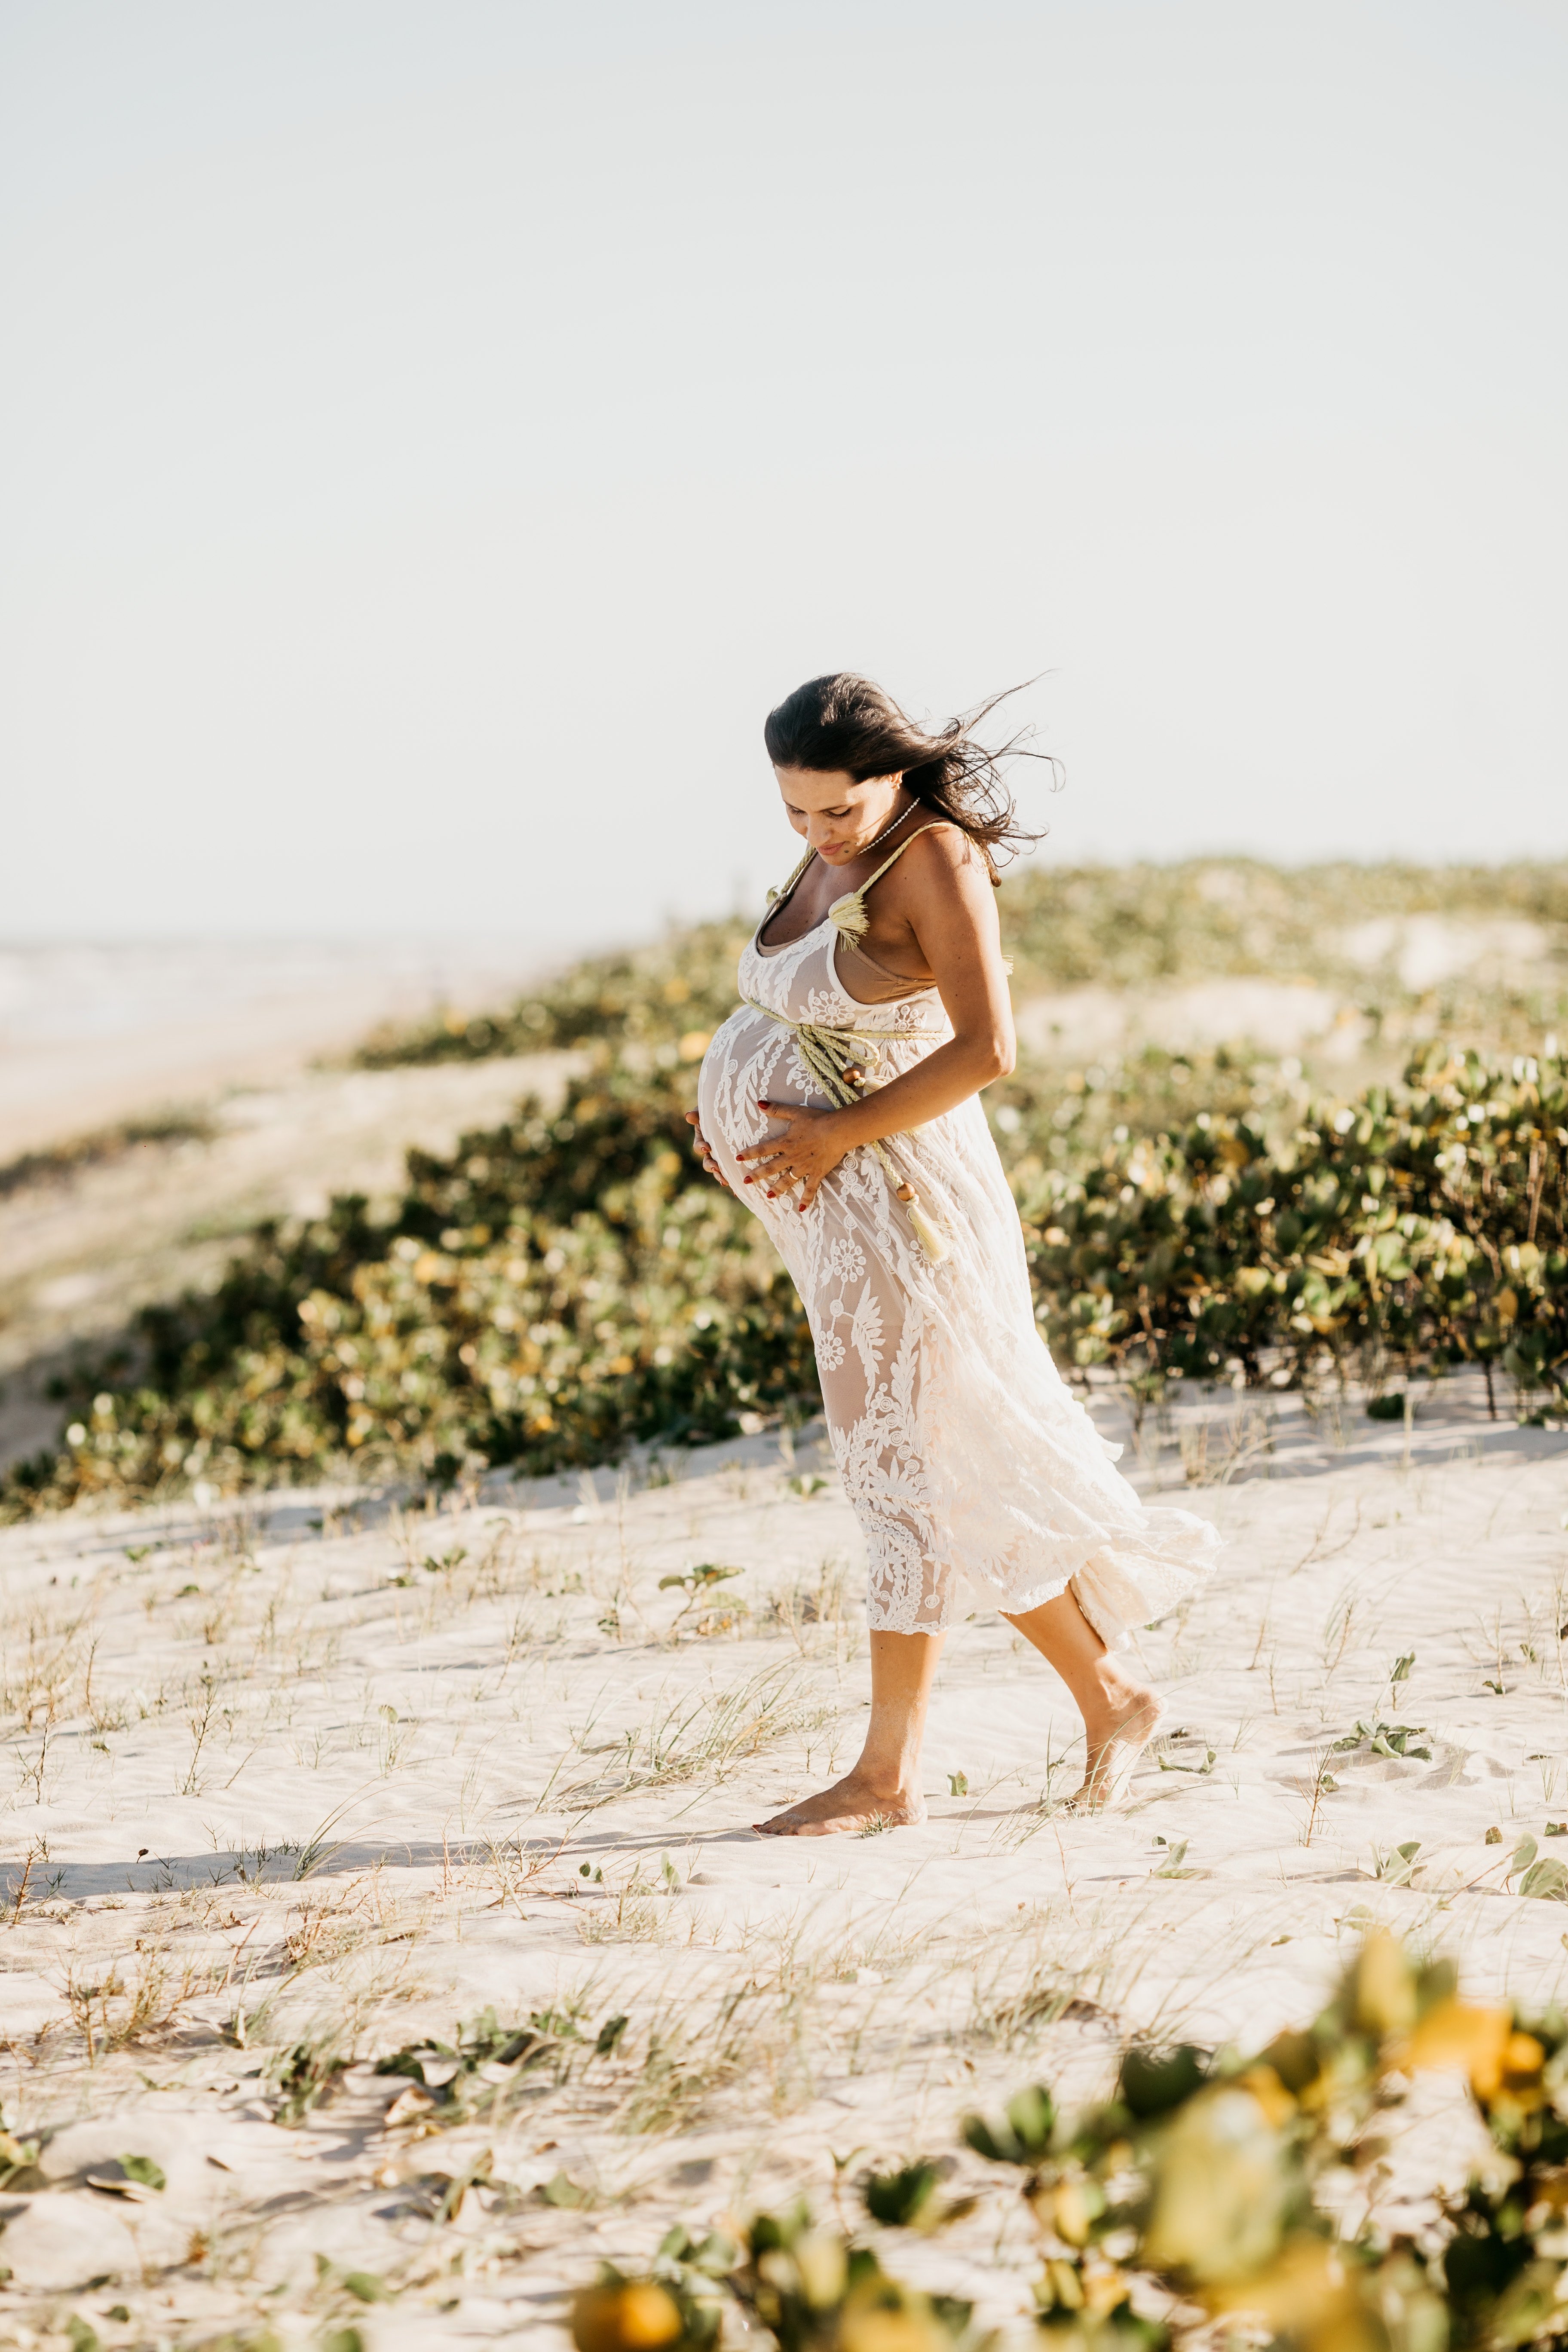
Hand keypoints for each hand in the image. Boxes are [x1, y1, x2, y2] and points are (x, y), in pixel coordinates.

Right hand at [683, 1109, 731, 1189]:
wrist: (738, 1113)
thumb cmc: (719, 1109)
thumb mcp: (708, 1110)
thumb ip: (699, 1113)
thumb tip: (689, 1116)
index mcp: (703, 1140)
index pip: (698, 1147)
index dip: (701, 1148)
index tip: (707, 1147)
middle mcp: (711, 1152)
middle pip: (707, 1163)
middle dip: (711, 1166)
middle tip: (716, 1167)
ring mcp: (722, 1158)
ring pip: (719, 1171)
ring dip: (720, 1176)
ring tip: (725, 1181)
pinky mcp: (734, 1163)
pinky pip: (733, 1175)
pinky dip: (734, 1183)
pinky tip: (739, 1192)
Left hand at [733, 1099, 850, 1210]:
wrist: (837, 1131)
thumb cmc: (817, 1119)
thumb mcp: (795, 1112)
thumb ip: (777, 1109)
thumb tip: (759, 1103)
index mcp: (785, 1142)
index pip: (763, 1149)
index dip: (750, 1154)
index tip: (738, 1159)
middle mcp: (791, 1157)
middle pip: (771, 1168)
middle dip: (757, 1175)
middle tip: (745, 1182)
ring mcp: (804, 1167)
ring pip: (787, 1181)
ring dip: (777, 1189)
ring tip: (769, 1196)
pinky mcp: (817, 1173)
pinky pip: (810, 1189)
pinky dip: (806, 1199)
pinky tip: (801, 1210)